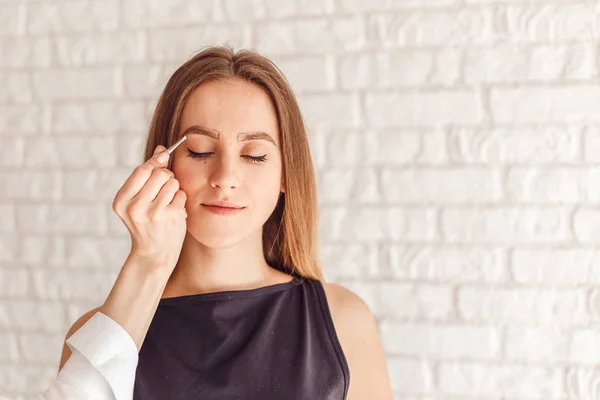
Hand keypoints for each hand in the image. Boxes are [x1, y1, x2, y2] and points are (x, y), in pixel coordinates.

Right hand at [112, 145, 186, 272]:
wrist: (155, 252)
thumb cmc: (147, 221)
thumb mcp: (139, 199)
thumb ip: (148, 173)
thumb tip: (161, 148)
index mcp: (121, 201)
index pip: (142, 170)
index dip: (155, 163)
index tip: (162, 160)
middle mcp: (135, 208)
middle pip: (159, 174)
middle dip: (165, 176)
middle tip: (164, 187)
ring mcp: (154, 214)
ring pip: (172, 182)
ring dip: (174, 188)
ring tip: (168, 200)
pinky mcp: (171, 217)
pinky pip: (181, 194)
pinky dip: (180, 199)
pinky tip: (174, 210)